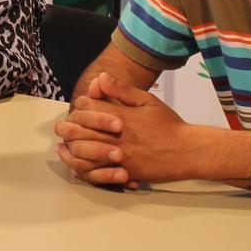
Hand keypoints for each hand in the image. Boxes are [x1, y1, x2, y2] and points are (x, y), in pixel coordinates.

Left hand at [55, 73, 193, 186]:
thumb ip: (122, 90)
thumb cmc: (169, 124)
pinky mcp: (123, 172)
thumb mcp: (147, 101)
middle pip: (79, 130)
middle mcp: (116, 136)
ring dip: (71, 149)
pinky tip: (78, 166)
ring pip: (83, 152)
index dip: (81, 106)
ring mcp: (119, 155)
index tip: (81, 108)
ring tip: (64, 147)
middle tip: (62, 127)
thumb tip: (101, 77)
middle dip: (67, 127)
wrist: (188, 151)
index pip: (88, 107)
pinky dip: (84, 169)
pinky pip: (96, 172)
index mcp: (121, 115)